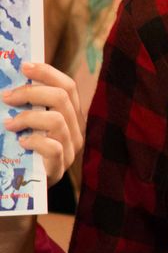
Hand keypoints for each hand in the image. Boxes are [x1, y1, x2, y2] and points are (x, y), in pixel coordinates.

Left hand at [2, 62, 83, 186]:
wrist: (25, 185)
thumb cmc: (24, 147)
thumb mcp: (29, 121)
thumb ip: (27, 104)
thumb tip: (8, 85)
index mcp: (70, 114)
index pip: (68, 86)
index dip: (48, 72)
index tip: (24, 67)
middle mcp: (76, 129)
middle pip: (62, 98)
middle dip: (31, 92)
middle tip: (7, 97)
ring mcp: (71, 149)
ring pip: (57, 120)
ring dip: (28, 117)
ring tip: (8, 123)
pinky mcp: (60, 167)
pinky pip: (53, 148)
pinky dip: (34, 140)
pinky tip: (20, 141)